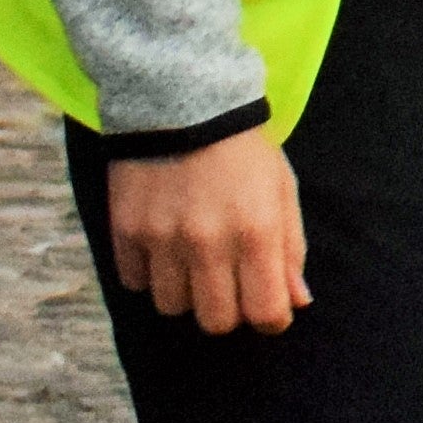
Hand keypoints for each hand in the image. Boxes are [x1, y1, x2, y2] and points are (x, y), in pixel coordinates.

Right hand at [103, 126, 307, 336]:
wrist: (180, 100)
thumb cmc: (241, 150)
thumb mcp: (280, 190)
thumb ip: (290, 250)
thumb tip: (297, 302)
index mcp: (257, 232)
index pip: (266, 313)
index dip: (271, 318)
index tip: (266, 305)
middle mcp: (209, 242)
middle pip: (216, 322)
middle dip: (227, 309)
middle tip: (227, 282)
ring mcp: (163, 239)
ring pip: (172, 307)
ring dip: (184, 292)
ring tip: (189, 258)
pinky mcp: (126, 230)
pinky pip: (134, 282)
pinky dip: (147, 272)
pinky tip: (159, 244)